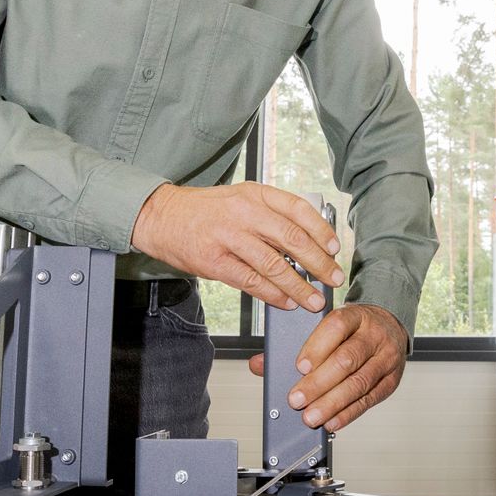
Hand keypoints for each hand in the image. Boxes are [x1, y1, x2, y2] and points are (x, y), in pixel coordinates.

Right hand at [132, 181, 342, 311]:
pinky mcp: (214, 261)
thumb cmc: (205, 210)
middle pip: (292, 239)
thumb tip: (307, 243)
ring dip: (299, 286)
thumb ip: (270, 214)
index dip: (322, 231)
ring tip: (314, 299)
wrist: (161, 216)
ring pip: (274, 265)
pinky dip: (273, 295)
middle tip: (333, 278)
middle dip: (318, 263)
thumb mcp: (241, 198)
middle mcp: (244, 212)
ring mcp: (228, 237)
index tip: (335, 248)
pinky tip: (286, 302)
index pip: (299, 209)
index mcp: (255, 194)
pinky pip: (251, 281)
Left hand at [247, 303, 407, 430]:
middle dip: (319, 383)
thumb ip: (293, 343)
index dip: (317, 348)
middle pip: (346, 359)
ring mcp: (386, 358)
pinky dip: (349, 413)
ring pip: (359, 382)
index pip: (336, 327)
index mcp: (355, 316)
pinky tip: (332, 421)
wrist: (390, 326)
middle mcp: (374, 335)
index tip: (299, 367)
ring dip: (332, 403)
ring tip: (311, 416)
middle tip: (297, 399)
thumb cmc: (353, 329)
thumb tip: (260, 364)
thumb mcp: (327, 326)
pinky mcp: (391, 380)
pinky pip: (369, 399)